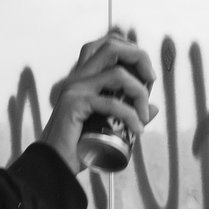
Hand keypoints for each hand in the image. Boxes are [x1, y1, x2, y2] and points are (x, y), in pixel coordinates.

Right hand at [40, 32, 158, 173]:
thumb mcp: (108, 124)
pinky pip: (112, 103)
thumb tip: (153, 108)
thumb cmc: (80, 145)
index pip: (107, 45)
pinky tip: (138, 129)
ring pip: (118, 74)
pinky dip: (131, 116)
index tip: (146, 75)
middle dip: (139, 58)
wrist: (55, 163)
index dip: (131, 50)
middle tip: (151, 81)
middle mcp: (78, 77)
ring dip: (139, 92)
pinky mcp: (75, 103)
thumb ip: (128, 112)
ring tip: (143, 116)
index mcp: (83, 76)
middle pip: (111, 46)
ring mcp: (75, 88)